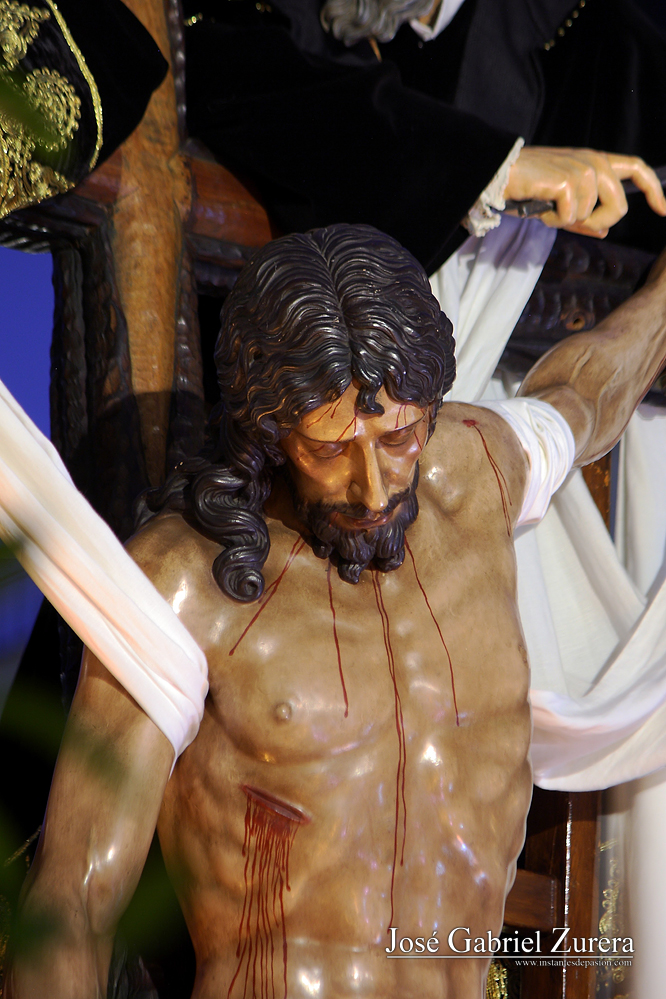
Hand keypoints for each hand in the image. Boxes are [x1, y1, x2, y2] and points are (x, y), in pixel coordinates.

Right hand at [505, 147, 665, 237]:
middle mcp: (593, 161)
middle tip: (575, 224)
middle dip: (599, 223)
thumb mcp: (561, 203)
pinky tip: (541, 209)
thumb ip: (585, 218)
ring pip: (591, 215)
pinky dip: (554, 221)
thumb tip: (603, 232)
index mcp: (595, 161)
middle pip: (619, 205)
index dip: (654, 190)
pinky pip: (571, 217)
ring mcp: (582, 169)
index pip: (636, 168)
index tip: (663, 209)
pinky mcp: (567, 181)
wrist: (501, 174)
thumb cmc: (529, 188)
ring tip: (548, 209)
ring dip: (567, 221)